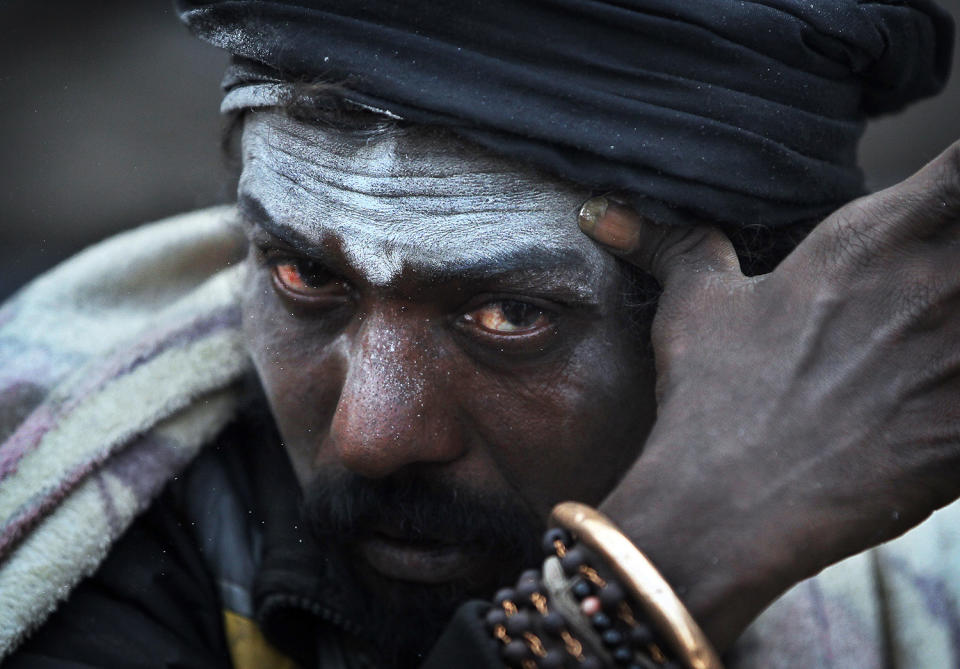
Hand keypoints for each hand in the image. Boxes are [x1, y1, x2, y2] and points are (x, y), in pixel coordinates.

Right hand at [588, 142, 959, 650]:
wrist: (733, 507)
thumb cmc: (712, 399)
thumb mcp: (695, 308)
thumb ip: (678, 245)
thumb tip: (607, 215)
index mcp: (872, 237)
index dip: (957, 181)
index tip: (941, 204)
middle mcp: (937, 281)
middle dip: (955, 255)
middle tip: (927, 290)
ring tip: (930, 343)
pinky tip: (935, 396)